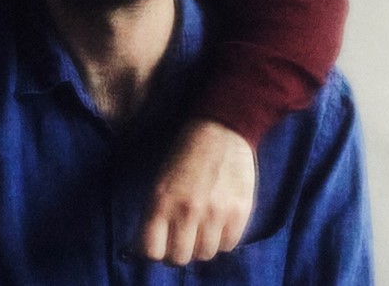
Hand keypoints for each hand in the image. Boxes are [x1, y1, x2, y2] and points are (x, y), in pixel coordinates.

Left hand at [140, 119, 255, 264]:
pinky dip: (221, 240)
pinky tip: (218, 223)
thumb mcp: (159, 180)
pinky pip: (228, 246)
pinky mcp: (240, 212)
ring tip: (200, 227)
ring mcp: (215, 213)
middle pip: (179, 258)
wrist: (221, 129)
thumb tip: (149, 246)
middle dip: (176, 252)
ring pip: (204, 255)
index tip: (157, 245)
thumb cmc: (184, 154)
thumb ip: (155, 214)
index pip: (151, 251)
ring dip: (200, 246)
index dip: (153, 252)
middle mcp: (187, 210)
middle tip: (180, 239)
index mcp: (161, 200)